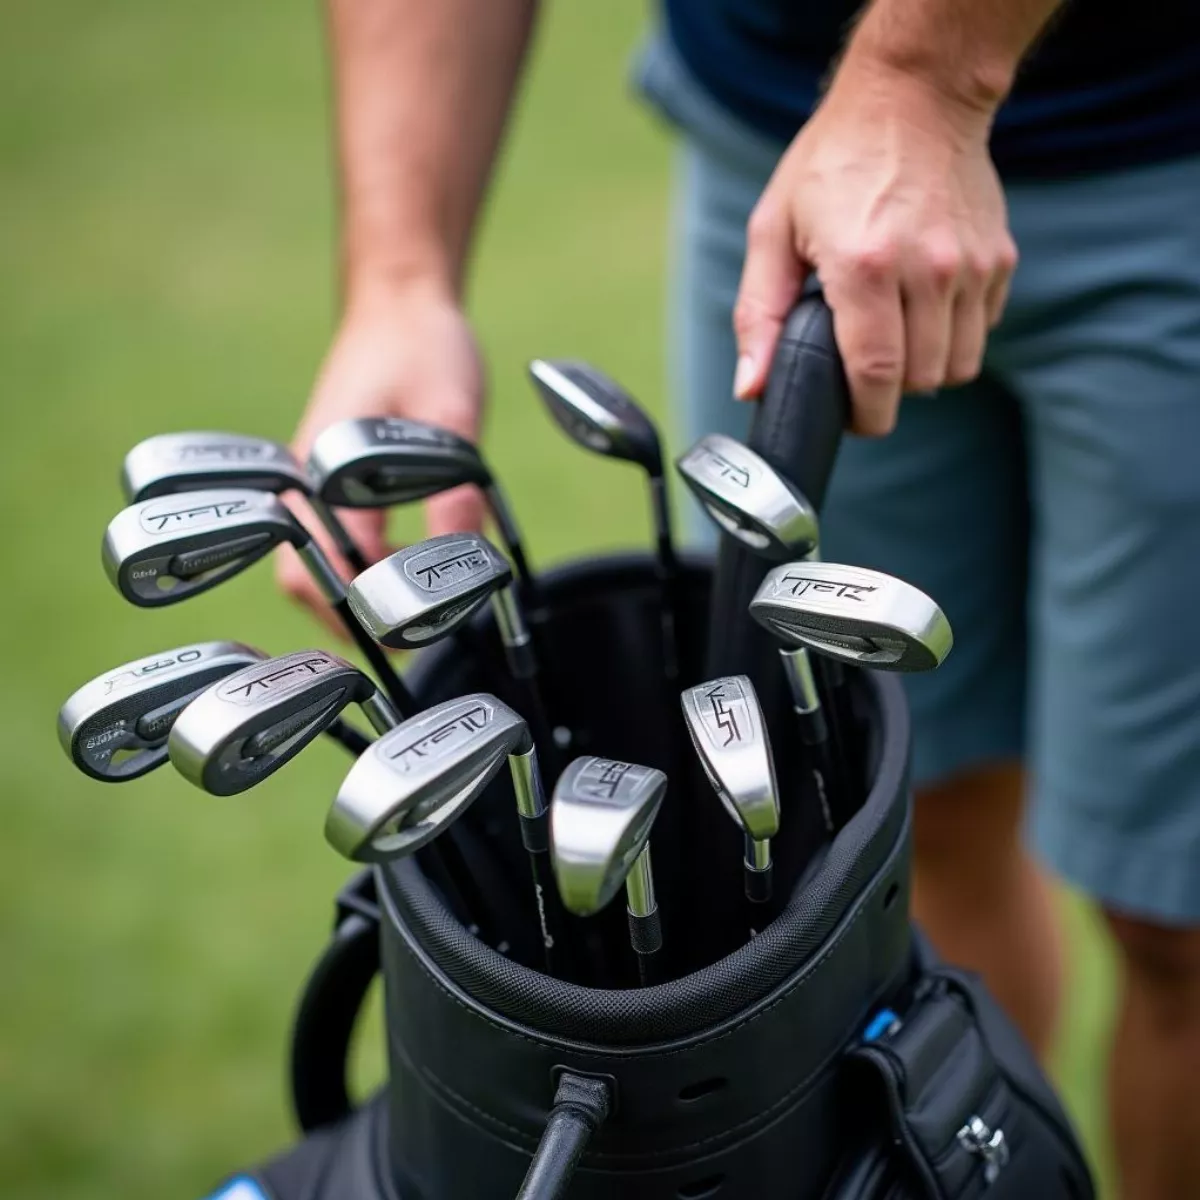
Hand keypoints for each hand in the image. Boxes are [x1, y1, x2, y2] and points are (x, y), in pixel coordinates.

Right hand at [277, 284, 485, 636]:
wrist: (399, 304)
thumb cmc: (425, 348)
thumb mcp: (453, 415)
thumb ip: (453, 490)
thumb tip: (460, 563)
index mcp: (324, 468)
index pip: (333, 565)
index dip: (369, 607)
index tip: (417, 628)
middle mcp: (301, 482)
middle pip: (303, 578)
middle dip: (349, 618)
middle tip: (410, 639)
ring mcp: (305, 484)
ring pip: (306, 567)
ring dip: (348, 599)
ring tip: (405, 619)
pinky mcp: (320, 484)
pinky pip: (321, 545)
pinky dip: (351, 572)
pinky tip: (394, 577)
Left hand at [732, 61, 1017, 435]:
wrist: (914, 97)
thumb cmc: (832, 163)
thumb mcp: (773, 230)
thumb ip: (758, 316)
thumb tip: (750, 387)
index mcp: (864, 267)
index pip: (877, 376)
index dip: (866, 415)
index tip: (854, 418)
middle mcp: (926, 270)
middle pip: (919, 380)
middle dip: (890, 391)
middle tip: (864, 371)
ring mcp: (969, 265)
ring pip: (958, 365)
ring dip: (925, 369)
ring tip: (895, 340)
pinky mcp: (998, 257)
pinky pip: (980, 331)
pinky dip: (954, 336)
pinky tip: (924, 307)